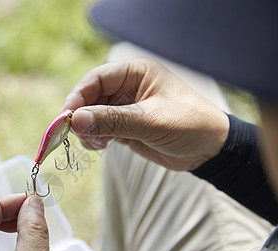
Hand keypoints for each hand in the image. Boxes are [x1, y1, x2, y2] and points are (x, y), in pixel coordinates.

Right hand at [61, 58, 228, 170]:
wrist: (210, 150)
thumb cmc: (189, 125)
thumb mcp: (151, 121)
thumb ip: (113, 121)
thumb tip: (77, 120)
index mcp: (136, 73)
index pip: (97, 79)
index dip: (78, 96)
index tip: (67, 117)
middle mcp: (128, 87)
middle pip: (90, 97)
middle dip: (81, 116)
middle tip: (75, 134)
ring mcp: (125, 108)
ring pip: (92, 115)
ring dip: (87, 130)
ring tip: (96, 144)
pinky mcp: (125, 126)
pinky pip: (100, 129)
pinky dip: (95, 138)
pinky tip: (101, 146)